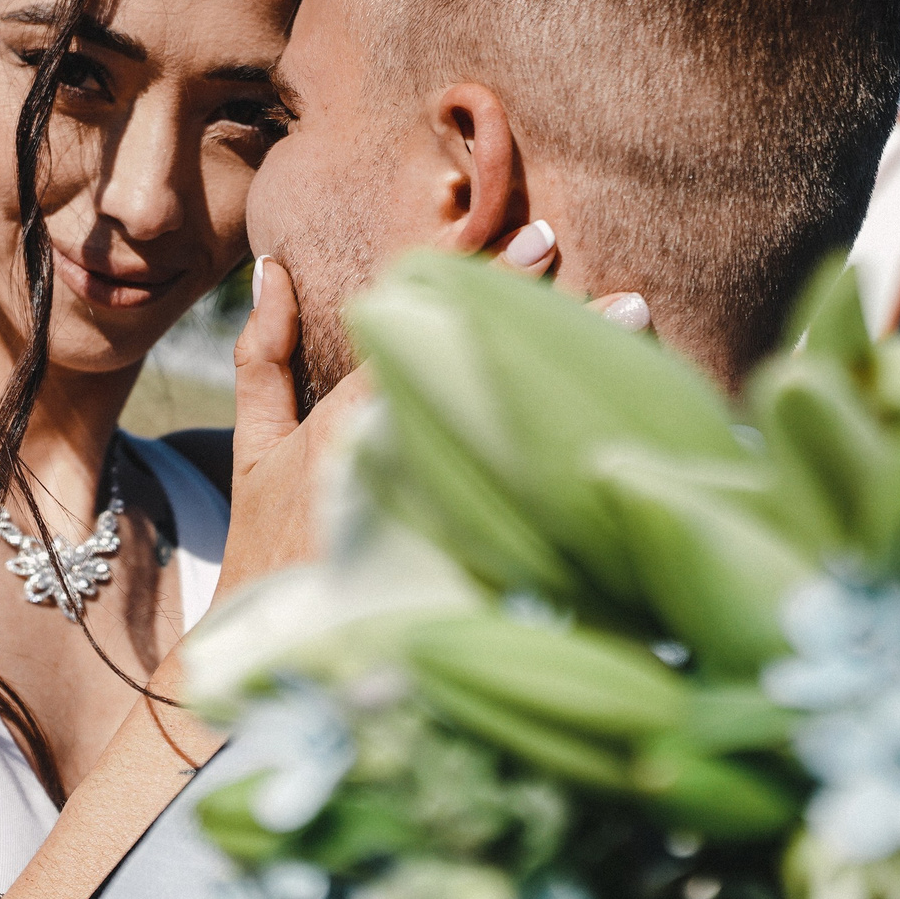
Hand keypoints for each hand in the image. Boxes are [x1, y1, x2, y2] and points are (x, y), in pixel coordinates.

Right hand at [213, 226, 648, 599]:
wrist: (280, 656)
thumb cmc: (269, 544)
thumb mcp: (255, 450)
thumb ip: (265, 360)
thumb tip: (275, 271)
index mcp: (346, 435)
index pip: (428, 341)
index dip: (481, 288)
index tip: (541, 242)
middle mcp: (400, 473)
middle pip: (487, 388)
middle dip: (558, 340)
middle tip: (629, 296)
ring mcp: (437, 527)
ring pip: (519, 448)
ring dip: (580, 397)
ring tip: (644, 342)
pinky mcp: (465, 575)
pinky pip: (530, 516)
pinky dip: (574, 471)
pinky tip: (628, 438)